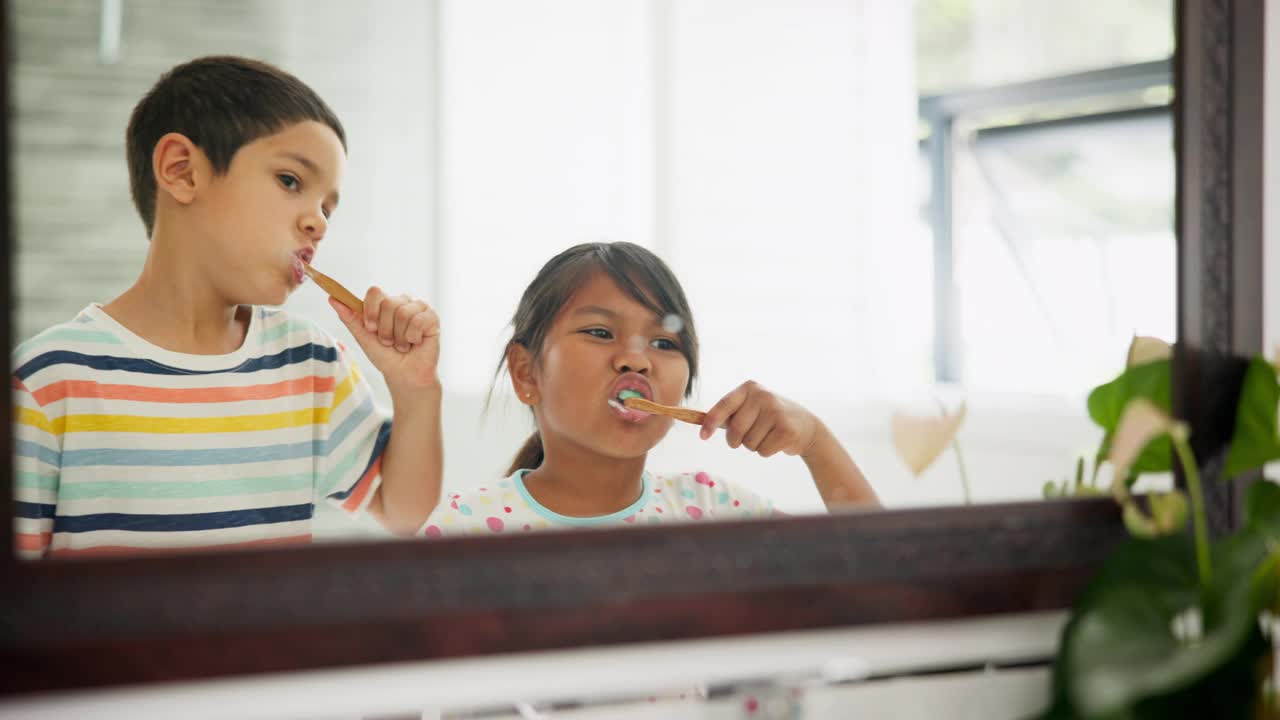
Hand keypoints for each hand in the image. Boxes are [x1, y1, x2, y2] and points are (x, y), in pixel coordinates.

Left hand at [329, 287, 439, 393]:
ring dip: (399, 336)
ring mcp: (419, 308)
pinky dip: (412, 337)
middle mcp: (403, 301)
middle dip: (385, 329)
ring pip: (403, 312)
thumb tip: (331, 298)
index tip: (371, 328)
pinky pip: (418, 320)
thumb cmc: (385, 357)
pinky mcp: (432, 317)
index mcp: (385, 303)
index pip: (375, 292)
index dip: (370, 311)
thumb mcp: (363, 337)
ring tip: (402, 345)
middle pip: (389, 302)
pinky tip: (415, 343)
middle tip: (389, 342)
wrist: (404, 376)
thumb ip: (350, 317)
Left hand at [700, 380, 820, 458]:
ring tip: (768, 435)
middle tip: (748, 437)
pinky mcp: (786, 429)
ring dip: (754, 446)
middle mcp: (763, 396)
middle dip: (736, 440)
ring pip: (748, 443)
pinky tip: (777, 440)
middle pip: (735, 430)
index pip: (724, 405)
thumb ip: (730, 414)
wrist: (807, 426)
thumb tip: (701, 423)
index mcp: (750, 388)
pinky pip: (762, 451)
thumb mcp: (751, 408)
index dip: (711, 422)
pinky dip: (767, 451)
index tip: (703, 436)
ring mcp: (776, 412)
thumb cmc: (770, 418)